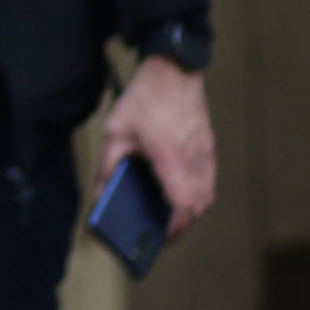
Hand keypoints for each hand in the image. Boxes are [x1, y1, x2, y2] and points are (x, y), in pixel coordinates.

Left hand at [102, 56, 215, 239]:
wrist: (173, 71)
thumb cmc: (144, 100)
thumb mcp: (116, 132)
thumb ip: (108, 166)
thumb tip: (101, 194)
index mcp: (170, 157)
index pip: (182, 203)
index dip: (176, 225)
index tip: (163, 237)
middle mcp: (193, 159)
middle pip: (199, 205)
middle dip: (183, 222)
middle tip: (162, 230)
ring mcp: (205, 153)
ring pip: (207, 194)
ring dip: (191, 209)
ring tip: (169, 215)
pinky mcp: (208, 147)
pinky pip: (208, 180)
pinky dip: (197, 193)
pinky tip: (178, 192)